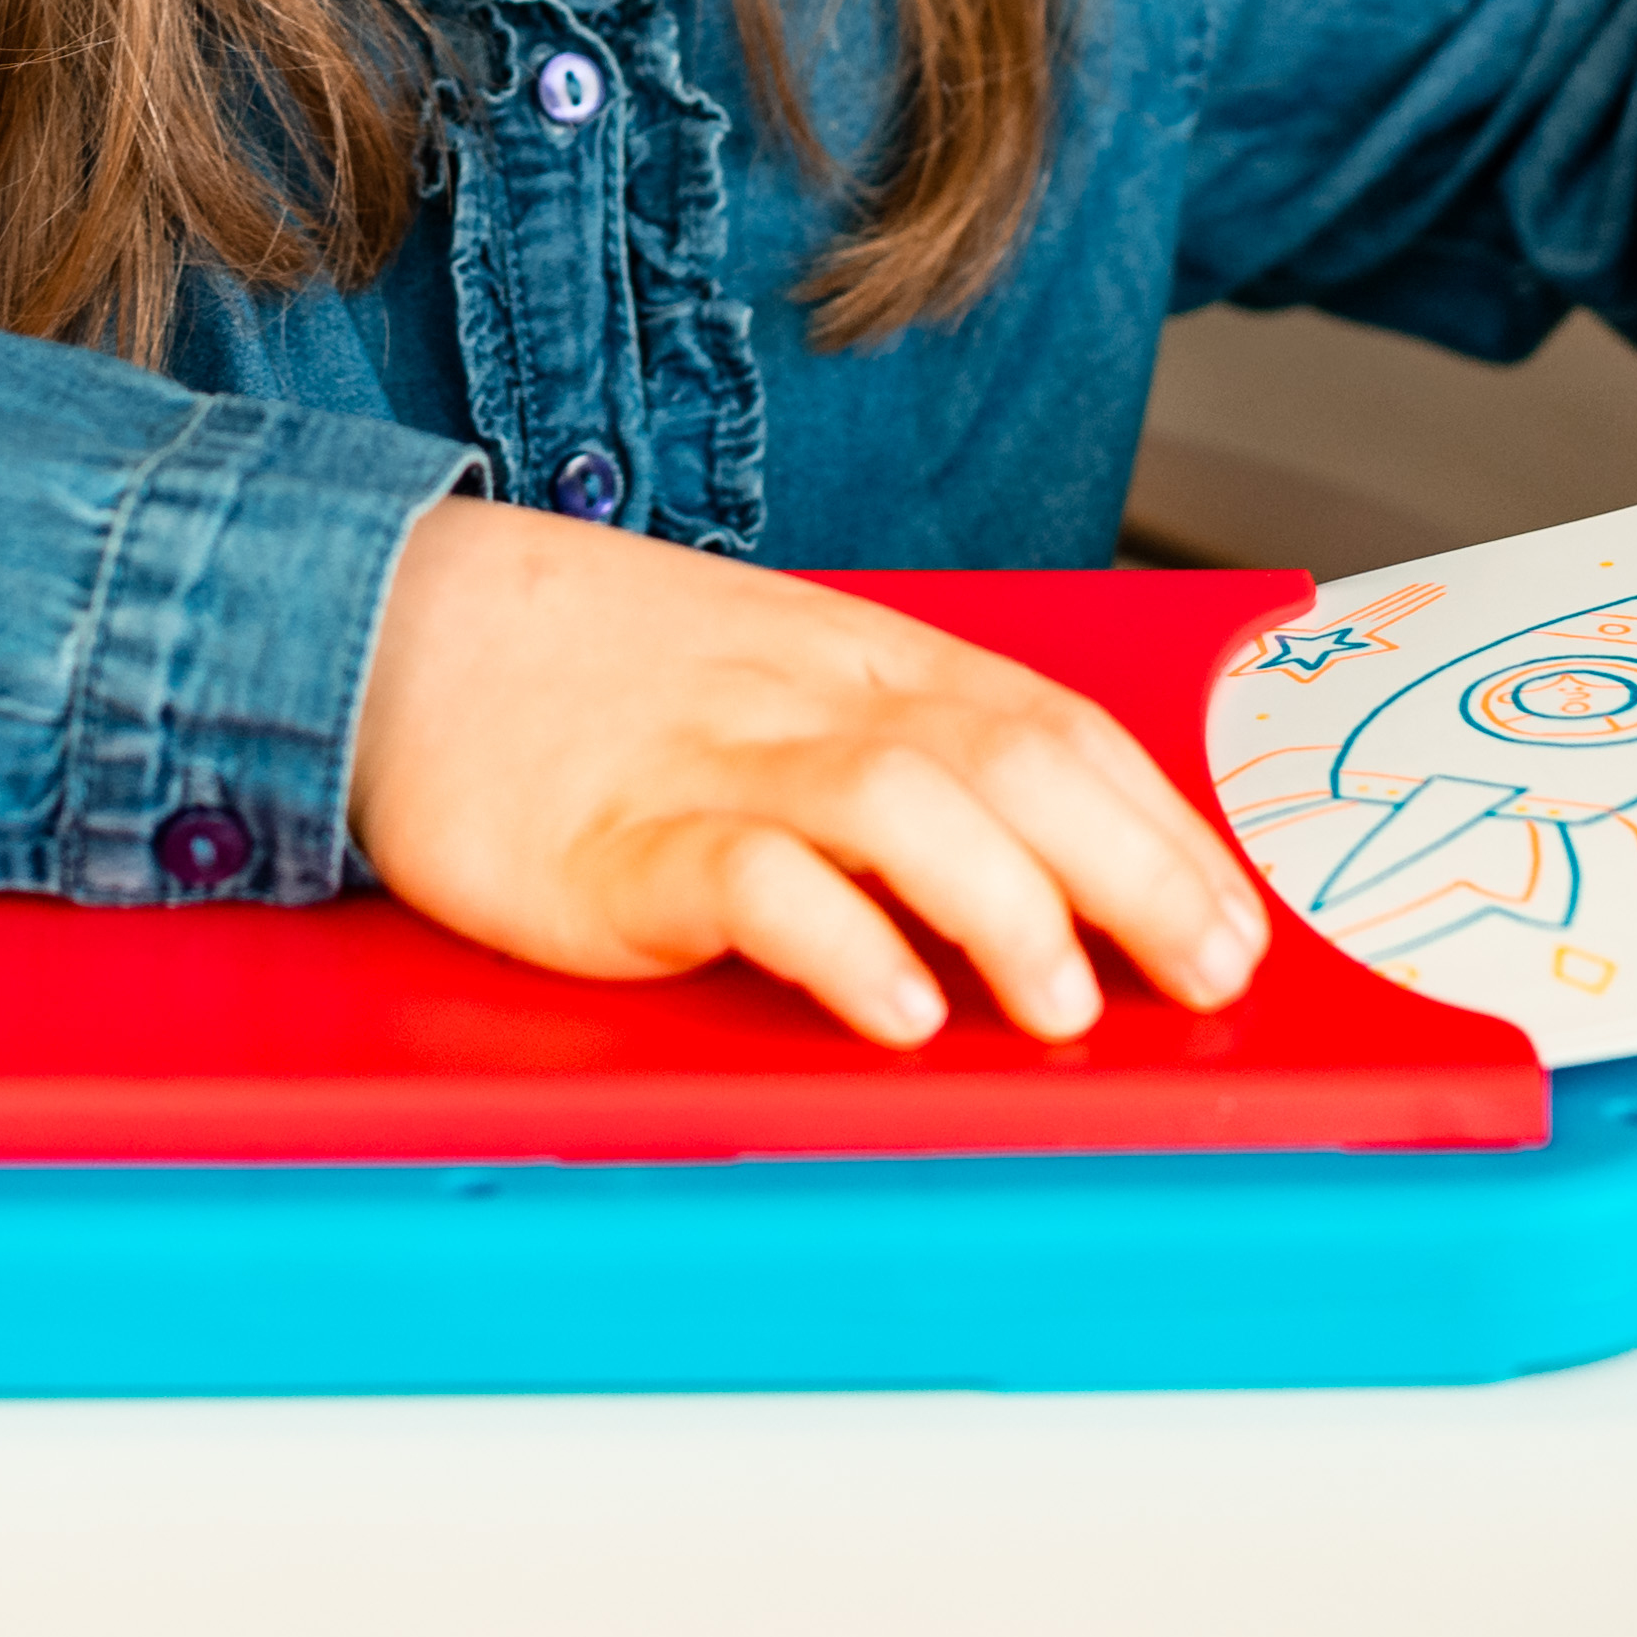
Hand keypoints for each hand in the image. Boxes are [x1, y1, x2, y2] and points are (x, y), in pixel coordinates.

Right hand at [344, 499, 1269, 1046]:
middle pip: (1014, 760)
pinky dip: (842, 943)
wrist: (397, 627)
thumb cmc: (594, 677)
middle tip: (1206, 977)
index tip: (1238, 923)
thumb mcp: (773, 684)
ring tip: (1067, 1009)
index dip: (1164, 828)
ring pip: (907, 807)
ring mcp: (714, 769)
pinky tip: (896, 1006)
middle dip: (1138, 873)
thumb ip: (896, 755)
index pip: (1055, 727)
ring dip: (1012, 910)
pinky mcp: (617, 847)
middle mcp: (810, 704)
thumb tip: (1043, 866)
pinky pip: (753, 881)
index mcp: (863, 661)